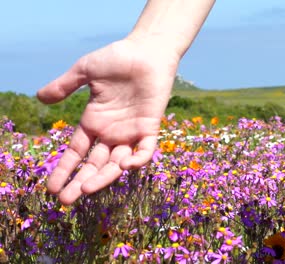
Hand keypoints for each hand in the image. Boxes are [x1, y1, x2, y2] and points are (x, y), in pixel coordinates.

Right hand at [37, 37, 179, 204]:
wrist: (147, 50)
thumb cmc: (117, 58)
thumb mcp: (85, 72)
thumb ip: (64, 85)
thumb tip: (40, 98)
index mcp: (94, 122)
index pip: (77, 153)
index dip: (65, 170)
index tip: (51, 188)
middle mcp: (112, 132)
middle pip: (94, 164)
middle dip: (80, 182)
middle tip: (66, 201)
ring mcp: (131, 132)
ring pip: (116, 163)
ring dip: (103, 177)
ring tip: (86, 189)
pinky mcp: (150, 127)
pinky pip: (145, 150)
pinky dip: (137, 160)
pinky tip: (124, 165)